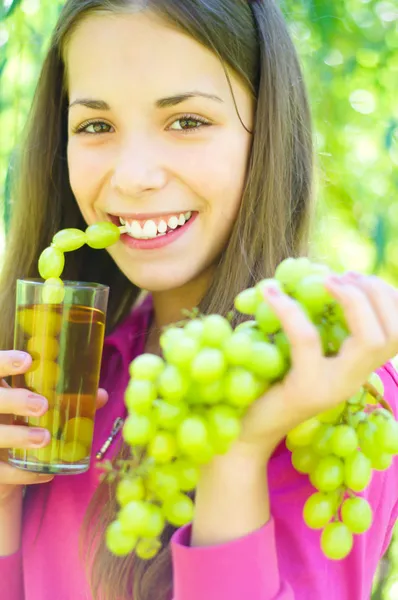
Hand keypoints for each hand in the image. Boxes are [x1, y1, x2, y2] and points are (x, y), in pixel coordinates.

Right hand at [0, 350, 107, 503]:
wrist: (2, 465)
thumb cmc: (20, 423)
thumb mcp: (37, 406)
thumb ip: (65, 400)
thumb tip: (100, 395)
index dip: (5, 361)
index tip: (28, 361)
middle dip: (15, 400)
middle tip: (42, 406)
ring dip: (18, 436)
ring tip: (45, 438)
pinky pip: (0, 472)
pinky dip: (24, 474)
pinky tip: (46, 473)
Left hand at [233, 272, 397, 461]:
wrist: (243, 432)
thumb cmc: (269, 385)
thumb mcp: (300, 352)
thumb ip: (318, 326)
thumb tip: (322, 276)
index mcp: (356, 369)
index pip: (397, 333)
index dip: (387, 298)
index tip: (357, 276)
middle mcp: (353, 380)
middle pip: (393, 335)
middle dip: (376, 294)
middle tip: (344, 276)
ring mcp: (332, 388)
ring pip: (369, 341)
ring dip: (352, 301)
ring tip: (325, 280)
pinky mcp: (304, 389)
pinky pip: (307, 341)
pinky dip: (290, 310)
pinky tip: (270, 291)